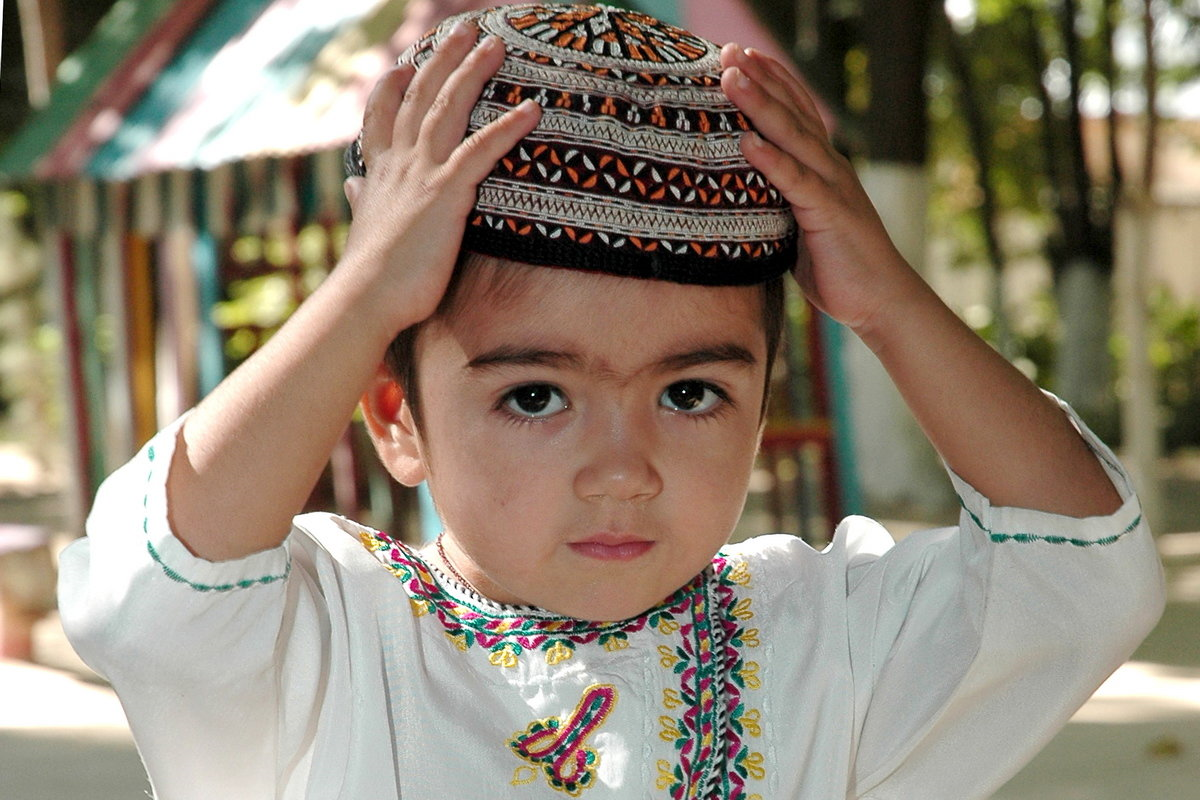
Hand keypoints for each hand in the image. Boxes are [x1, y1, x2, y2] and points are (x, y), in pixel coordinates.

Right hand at [338, 22, 541, 336]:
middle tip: (466, 28)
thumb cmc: (370, 277)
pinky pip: (482, 150)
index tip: (405, 64)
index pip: (384, 117)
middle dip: (444, 59)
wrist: (365, 299)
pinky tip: (532, 110)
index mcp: (379, 174)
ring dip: (473, 72)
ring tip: (495, 44)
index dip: (394, 87)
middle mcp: (399, 165)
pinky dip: (507, 127)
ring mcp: (421, 175)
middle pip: (422, 97)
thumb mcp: (366, 228)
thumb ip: (363, 201)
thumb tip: (353, 188)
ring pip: (448, 109)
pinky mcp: (446, 194)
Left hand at [719, 45, 920, 342]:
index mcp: (822, 168)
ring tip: (731, 76)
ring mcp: (831, 187)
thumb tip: (743, 202)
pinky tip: (748, 141)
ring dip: (760, 104)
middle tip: (728, 49)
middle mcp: (829, 167)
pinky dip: (772, 160)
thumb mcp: (799, 229)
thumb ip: (778, 206)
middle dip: (759, 79)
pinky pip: (796, 182)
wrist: (881, 301)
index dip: (770, 82)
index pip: (794, 114)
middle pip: (790, 113)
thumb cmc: (837, 267)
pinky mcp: (830, 214)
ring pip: (792, 137)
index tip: (740, 56)